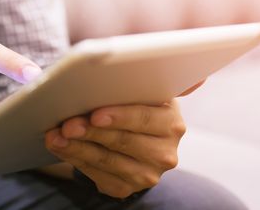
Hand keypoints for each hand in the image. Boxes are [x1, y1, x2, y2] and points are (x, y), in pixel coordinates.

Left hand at [45, 82, 203, 198]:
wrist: (129, 136)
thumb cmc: (131, 104)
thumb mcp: (145, 92)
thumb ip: (158, 78)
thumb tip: (204, 71)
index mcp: (171, 121)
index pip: (145, 118)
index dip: (119, 117)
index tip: (95, 114)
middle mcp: (165, 152)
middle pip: (122, 141)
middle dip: (90, 131)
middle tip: (66, 123)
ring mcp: (147, 174)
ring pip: (106, 159)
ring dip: (76, 147)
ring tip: (55, 135)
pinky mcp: (126, 188)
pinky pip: (97, 175)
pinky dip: (75, 159)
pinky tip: (60, 147)